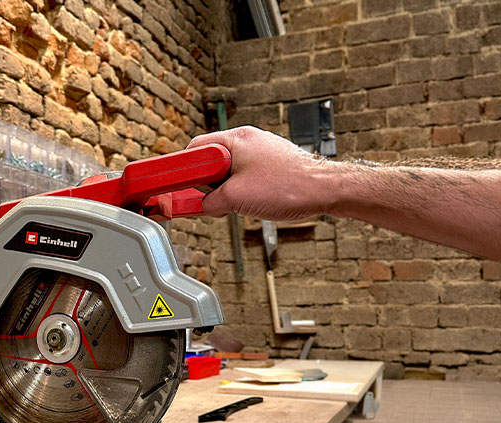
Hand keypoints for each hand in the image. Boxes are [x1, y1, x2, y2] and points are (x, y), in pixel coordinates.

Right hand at [185, 127, 338, 220]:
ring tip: (235, 202)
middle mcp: (248, 138)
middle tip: (208, 199)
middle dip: (206, 182)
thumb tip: (201, 206)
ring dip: (225, 187)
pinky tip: (251, 202)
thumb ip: (208, 202)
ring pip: (229, 169)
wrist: (326, 190)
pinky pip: (245, 173)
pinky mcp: (272, 161)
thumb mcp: (234, 199)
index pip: (194, 149)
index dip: (181, 170)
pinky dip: (241, 188)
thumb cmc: (288, 187)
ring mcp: (261, 148)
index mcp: (235, 139)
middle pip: (210, 160)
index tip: (174, 185)